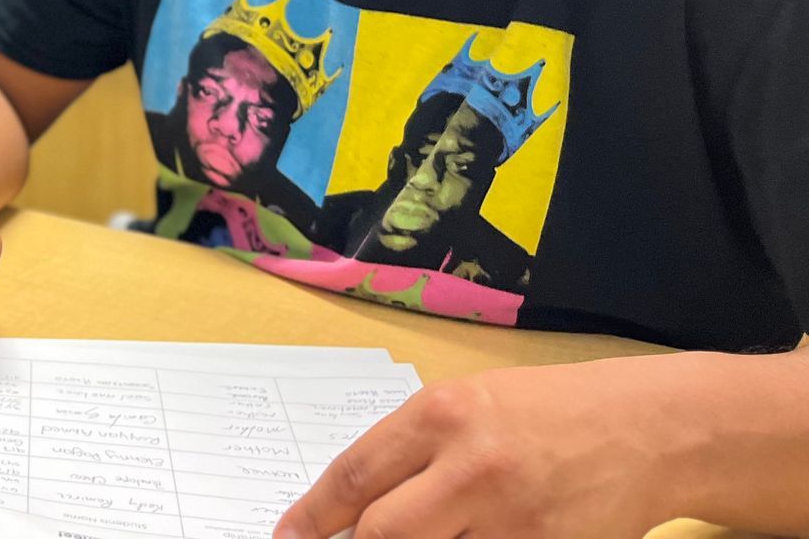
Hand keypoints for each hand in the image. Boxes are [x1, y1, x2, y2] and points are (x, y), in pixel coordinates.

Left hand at [275, 358, 678, 538]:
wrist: (646, 430)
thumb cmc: (545, 410)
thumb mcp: (466, 405)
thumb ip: (410, 450)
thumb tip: (351, 506)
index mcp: (441, 416)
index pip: (354, 477)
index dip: (311, 516)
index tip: (286, 537)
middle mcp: (471, 468)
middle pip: (382, 533)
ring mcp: (513, 521)